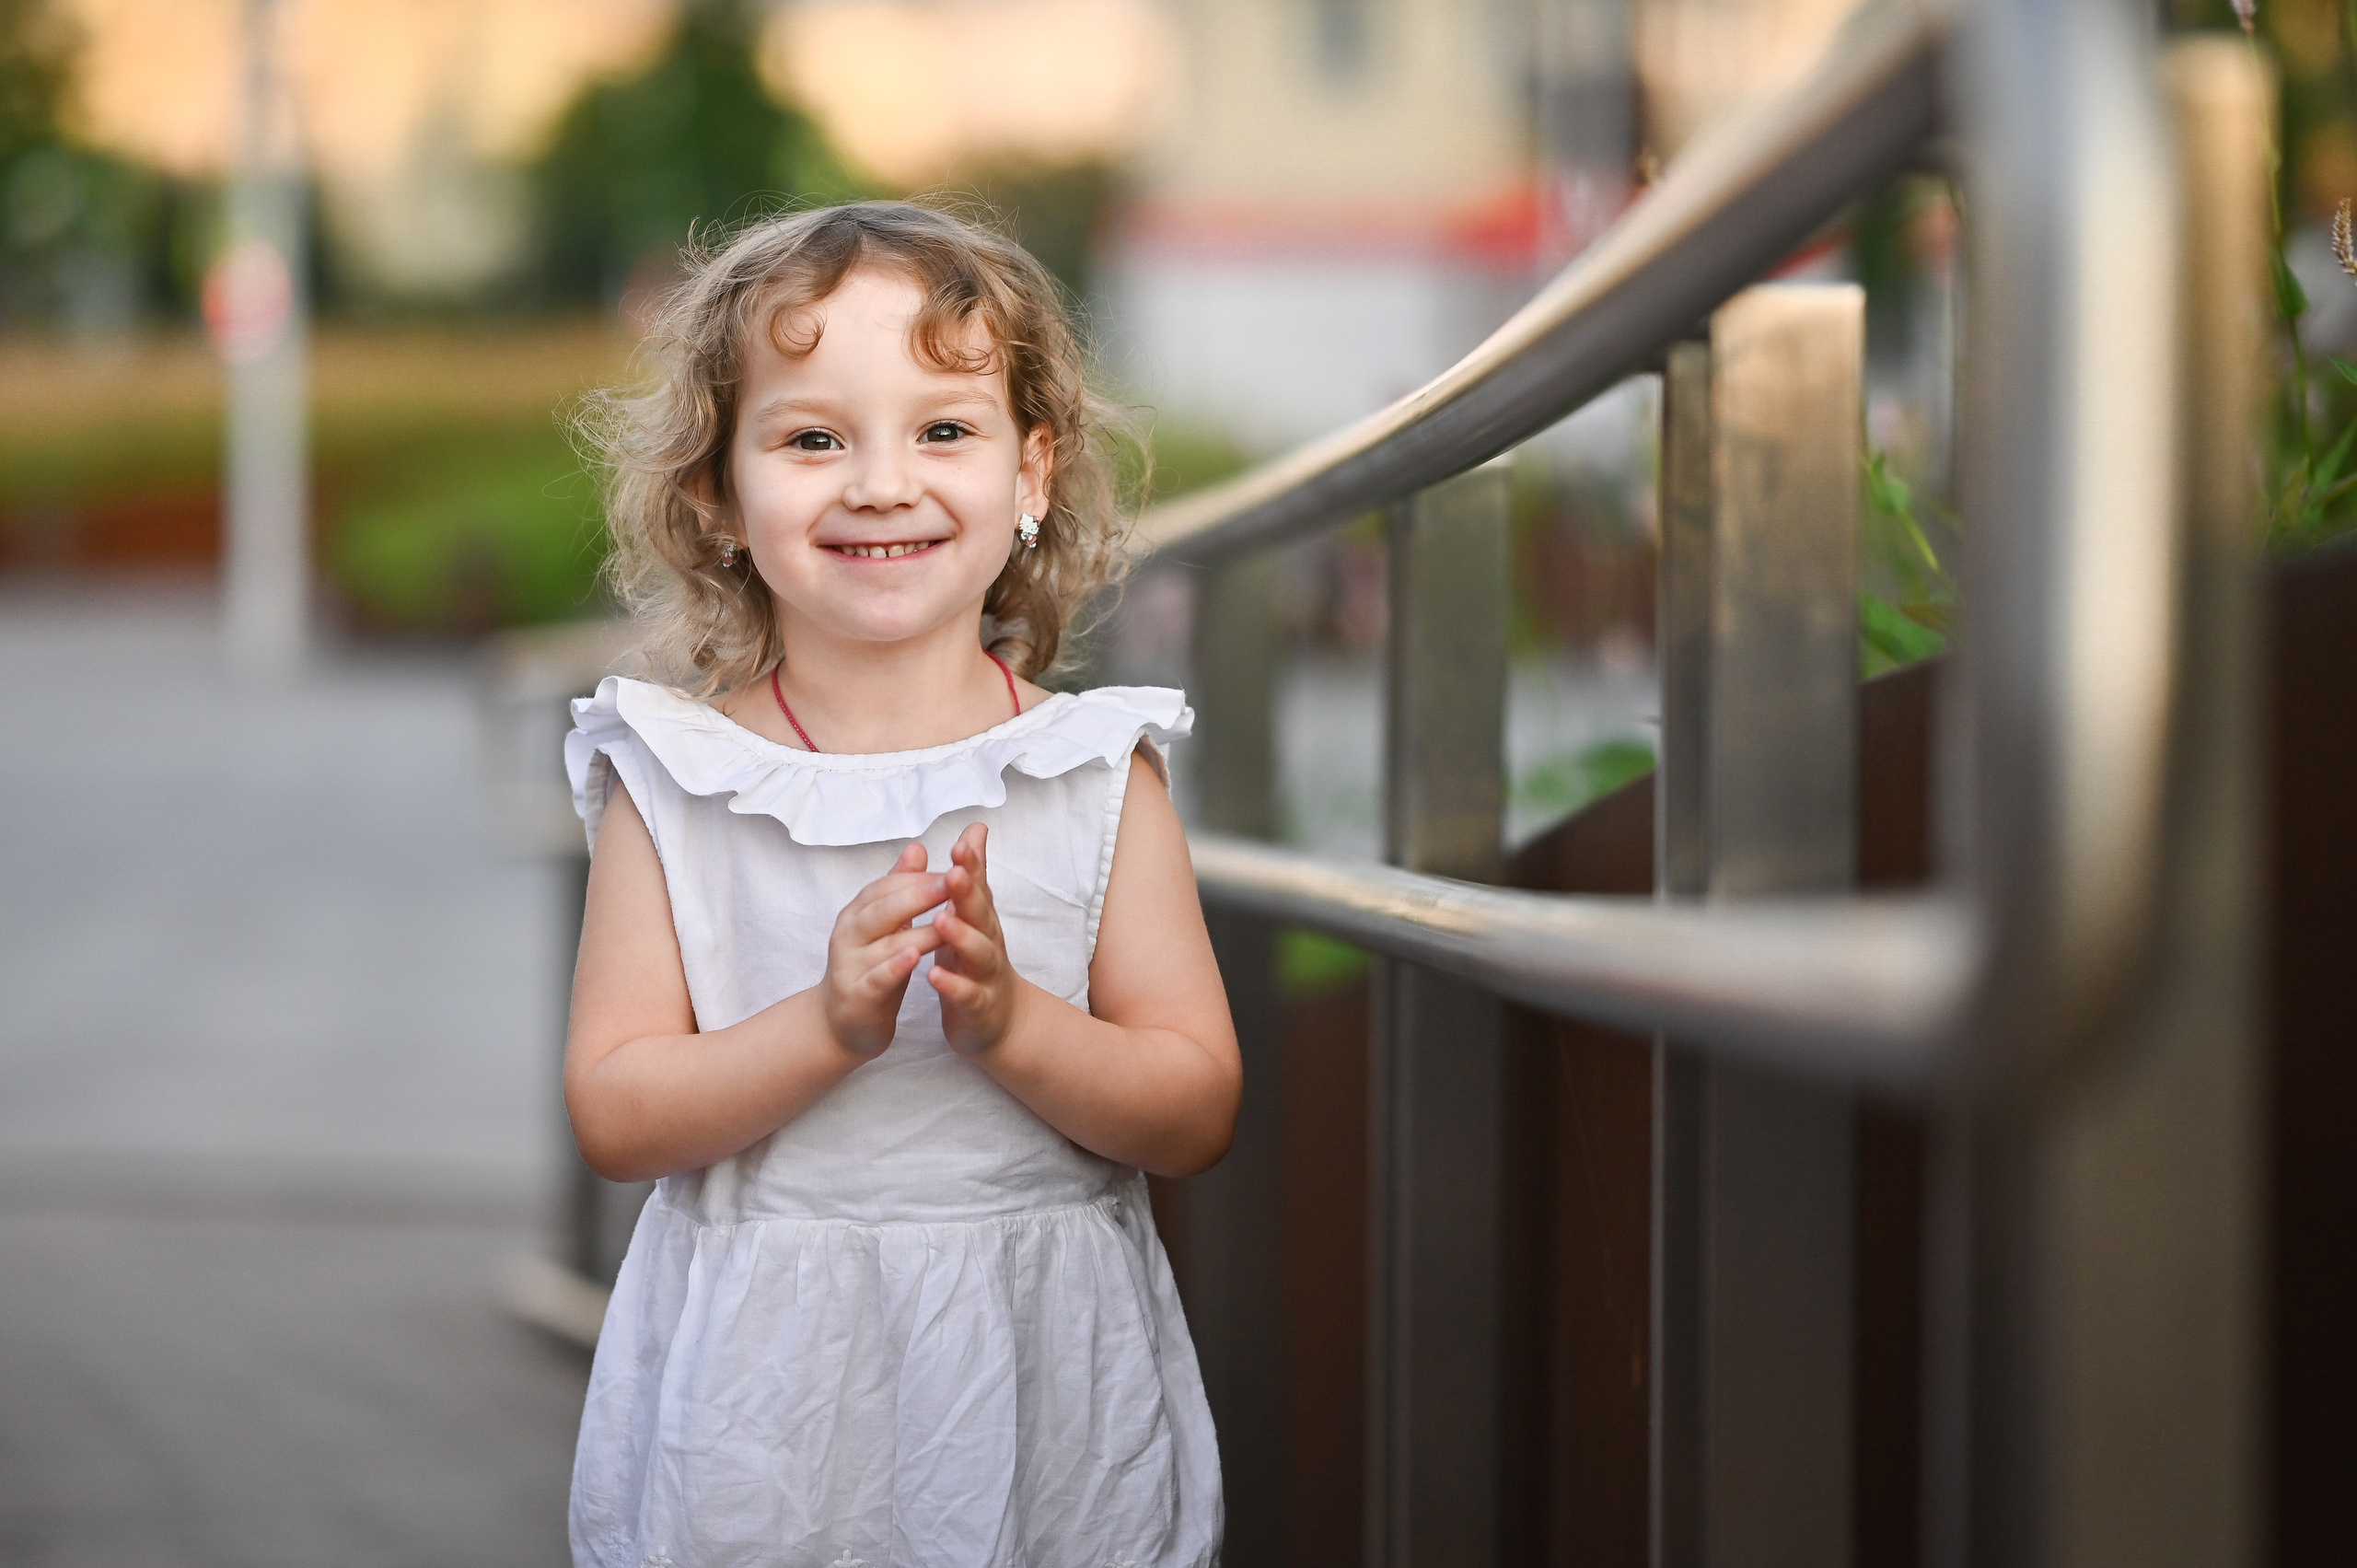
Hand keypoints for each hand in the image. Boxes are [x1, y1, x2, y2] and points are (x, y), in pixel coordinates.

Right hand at [819, 842, 947, 1058]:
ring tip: (946, 920)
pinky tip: (914, 958)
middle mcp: (848, 935)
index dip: (919, 876)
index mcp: (857, 914)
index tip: (953, 864)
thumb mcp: (887, 925)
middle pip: (883, 909)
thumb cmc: (871, 967)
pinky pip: (876, 979)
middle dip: (918, 894)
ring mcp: (849, 966)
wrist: (841, 1024)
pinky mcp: (856, 996)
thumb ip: (900, 888)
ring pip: (884, 944)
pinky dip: (894, 968)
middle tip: (952, 881)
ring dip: (917, 931)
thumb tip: (917, 847)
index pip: (886, 887)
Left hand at [929, 822, 1022, 1055]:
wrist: (1002, 1022)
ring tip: (942, 921)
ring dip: (962, 936)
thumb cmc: (978, 961)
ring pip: (978, 953)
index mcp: (981, 919)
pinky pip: (966, 994)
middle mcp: (988, 941)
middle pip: (981, 914)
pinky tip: (934, 976)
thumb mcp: (974, 915)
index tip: (962, 842)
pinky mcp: (978, 1005)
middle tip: (955, 871)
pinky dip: (952, 985)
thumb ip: (972, 875)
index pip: (977, 886)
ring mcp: (985, 974)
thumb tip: (976, 829)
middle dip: (969, 892)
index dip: (971, 865)